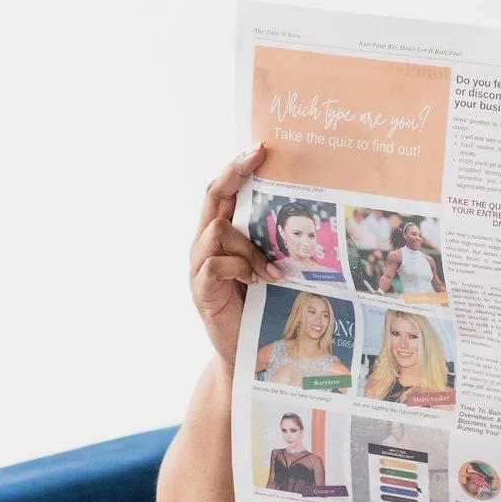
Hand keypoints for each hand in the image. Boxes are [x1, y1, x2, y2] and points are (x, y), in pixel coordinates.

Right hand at [190, 147, 267, 369]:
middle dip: (233, 173)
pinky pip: (216, 263)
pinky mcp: (201, 289)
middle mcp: (203, 246)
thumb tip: (301, 217)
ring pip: (217, 230)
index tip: (258, 149)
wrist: (244, 352)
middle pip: (210, 197)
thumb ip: (270, 244)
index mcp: (218, 237)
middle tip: (257, 156)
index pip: (220, 192)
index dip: (235, 168)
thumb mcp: (266, 268)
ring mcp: (198, 267)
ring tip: (272, 272)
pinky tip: (258, 282)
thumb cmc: (259, 308)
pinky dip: (239, 267)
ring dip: (249, 246)